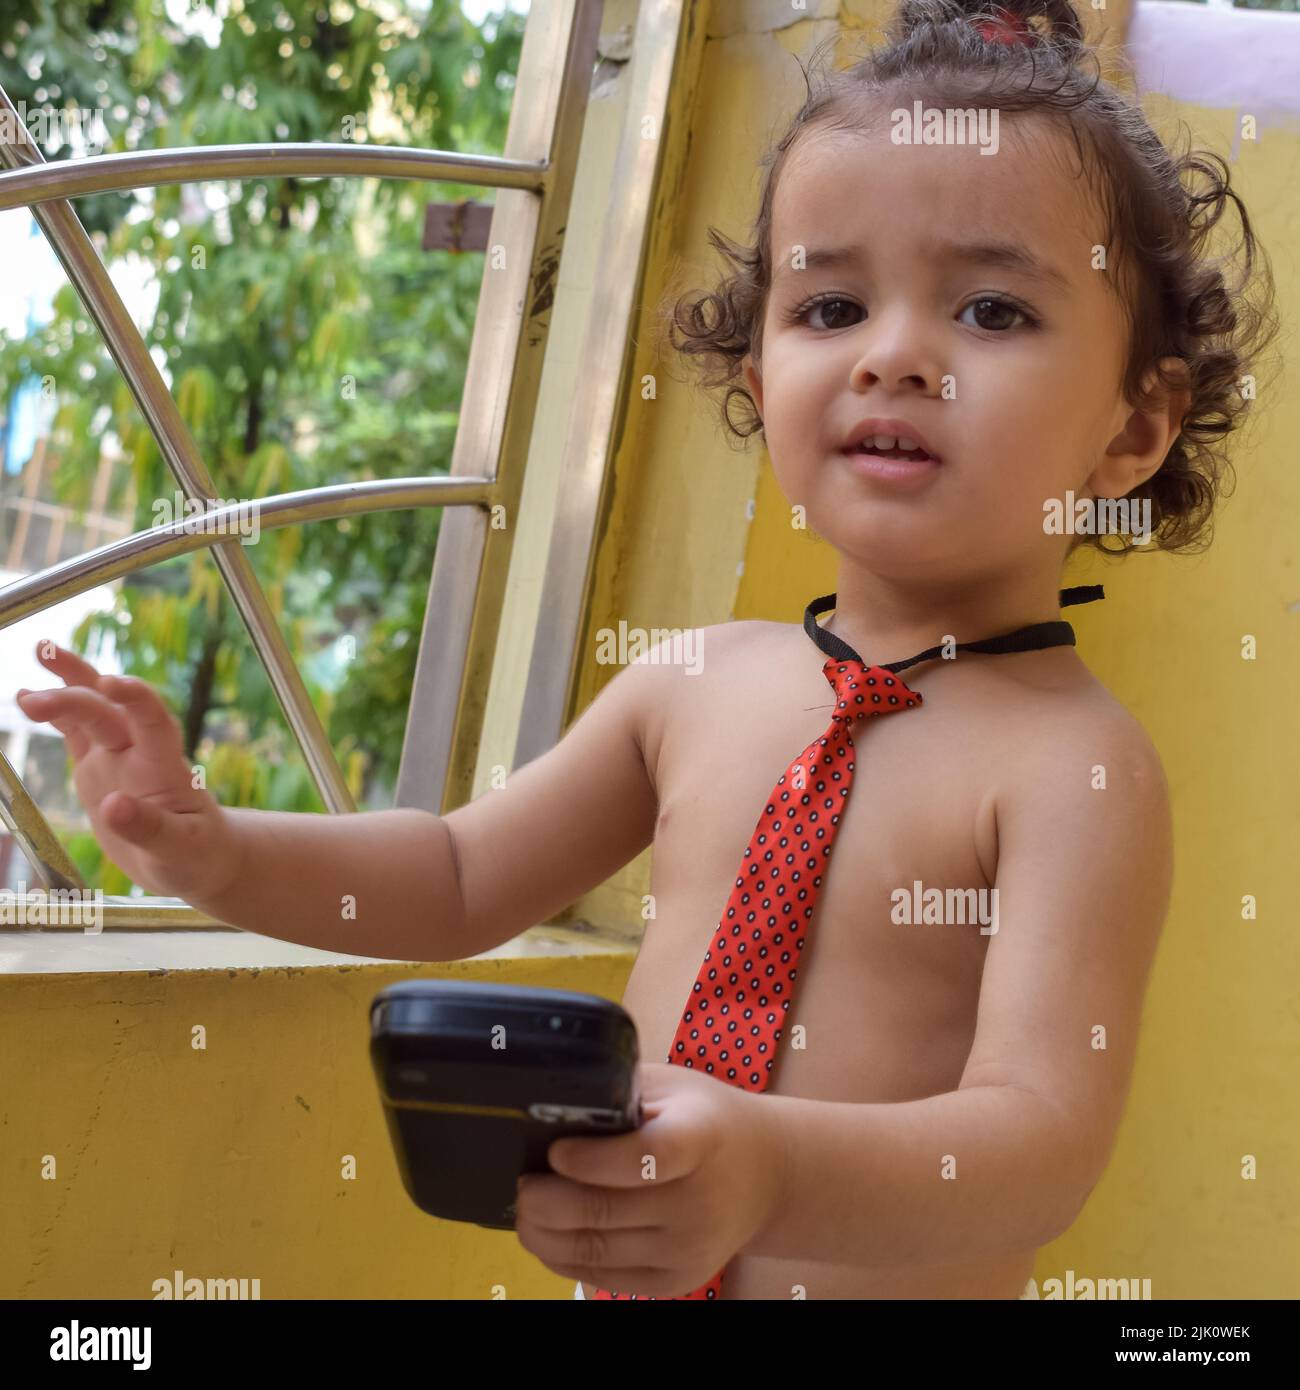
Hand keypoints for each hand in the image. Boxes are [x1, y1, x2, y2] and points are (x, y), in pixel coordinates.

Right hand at [14, 641, 241, 902]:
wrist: (195, 859)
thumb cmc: (197, 854)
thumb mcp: (181, 850)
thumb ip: (150, 829)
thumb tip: (113, 807)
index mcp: (166, 767)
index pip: (154, 721)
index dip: (136, 698)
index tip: (110, 683)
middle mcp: (140, 753)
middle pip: (108, 715)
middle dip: (75, 700)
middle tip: (31, 701)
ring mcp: (117, 757)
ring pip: (91, 711)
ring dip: (67, 684)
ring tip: (38, 651)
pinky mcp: (97, 768)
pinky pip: (75, 732)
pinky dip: (55, 714)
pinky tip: (25, 693)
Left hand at [513, 1061, 786, 1297]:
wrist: (765, 1175)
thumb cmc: (707, 1119)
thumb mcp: (674, 1087)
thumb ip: (620, 1092)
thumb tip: (550, 1107)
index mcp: (701, 1137)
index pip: (649, 1157)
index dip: (594, 1160)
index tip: (557, 1152)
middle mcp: (699, 1200)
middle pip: (606, 1211)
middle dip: (546, 1201)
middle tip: (522, 1184)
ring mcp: (689, 1248)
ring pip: (597, 1251)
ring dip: (545, 1235)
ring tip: (525, 1212)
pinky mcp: (677, 1281)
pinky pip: (608, 1278)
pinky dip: (566, 1260)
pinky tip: (549, 1237)